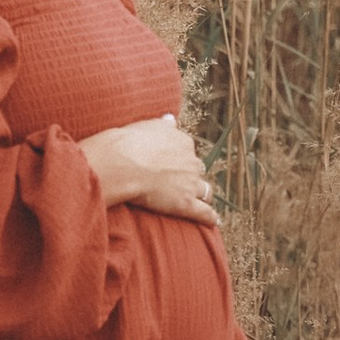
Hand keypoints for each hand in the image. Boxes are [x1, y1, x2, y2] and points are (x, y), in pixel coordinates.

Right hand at [83, 113, 217, 223]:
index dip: (180, 159)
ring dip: (203, 195)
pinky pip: (204, 212)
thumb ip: (164, 124)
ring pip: (204, 191)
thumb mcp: (149, 125)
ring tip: (201, 201)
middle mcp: (191, 162)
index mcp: (183, 143)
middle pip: (197, 171)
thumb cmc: (131, 143)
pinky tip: (214, 222)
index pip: (187, 152)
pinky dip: (210, 217)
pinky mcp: (186, 204)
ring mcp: (190, 184)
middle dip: (191, 176)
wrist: (124, 163)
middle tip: (181, 183)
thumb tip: (171, 118)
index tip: (172, 164)